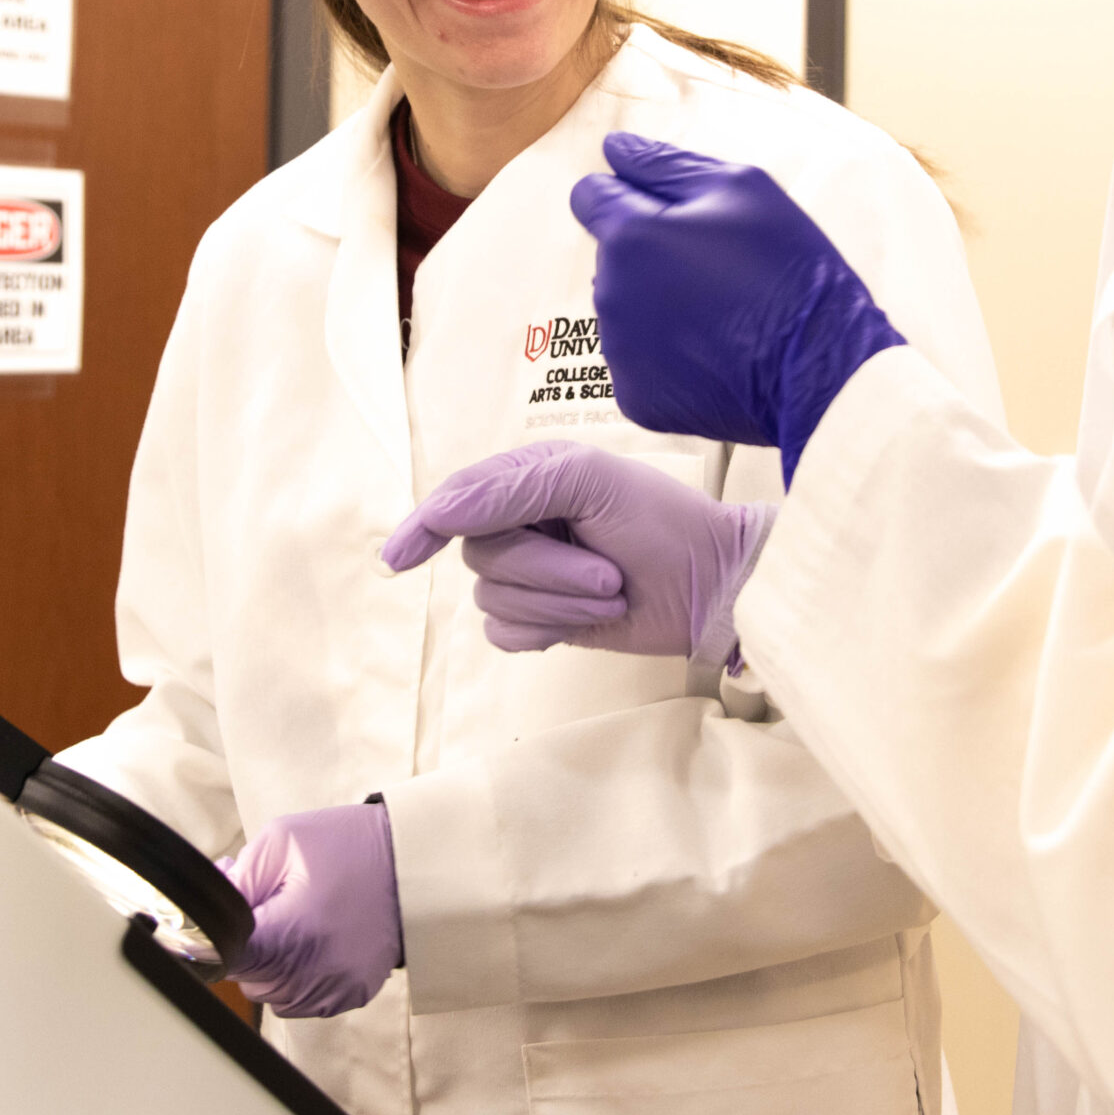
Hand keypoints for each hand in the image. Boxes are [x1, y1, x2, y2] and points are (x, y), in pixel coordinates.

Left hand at [224, 803, 400, 1017]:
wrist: (413, 862)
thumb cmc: (348, 845)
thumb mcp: (281, 841)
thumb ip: (236, 881)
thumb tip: (206, 910)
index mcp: (291, 936)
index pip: (227, 959)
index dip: (216, 938)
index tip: (220, 920)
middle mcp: (313, 974)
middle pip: (247, 979)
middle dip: (249, 943)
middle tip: (269, 903)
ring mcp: (335, 989)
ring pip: (273, 994)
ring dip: (273, 965)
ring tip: (297, 920)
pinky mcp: (352, 994)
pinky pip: (305, 998)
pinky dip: (301, 975)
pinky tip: (318, 939)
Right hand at [384, 441, 772, 663]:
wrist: (714, 587)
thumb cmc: (664, 523)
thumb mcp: (591, 481)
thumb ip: (510, 488)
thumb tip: (440, 511)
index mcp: (527, 479)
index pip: (458, 501)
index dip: (423, 527)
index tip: (399, 560)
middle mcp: (520, 524)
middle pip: (480, 557)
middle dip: (546, 571)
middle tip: (608, 570)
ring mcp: (529, 577)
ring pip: (493, 600)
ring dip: (559, 602)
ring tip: (613, 589)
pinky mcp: (540, 622)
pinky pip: (505, 635)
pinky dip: (548, 630)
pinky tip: (589, 619)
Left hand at [571, 133, 903, 483]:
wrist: (820, 364)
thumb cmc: (786, 265)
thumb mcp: (740, 188)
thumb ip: (664, 165)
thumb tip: (612, 148)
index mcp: (628, 237)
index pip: (589, 197)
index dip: (629, 195)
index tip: (671, 212)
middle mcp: (609, 295)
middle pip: (612, 256)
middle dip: (649, 252)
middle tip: (715, 266)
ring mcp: (619, 352)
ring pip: (624, 309)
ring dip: (656, 303)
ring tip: (718, 312)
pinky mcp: (636, 397)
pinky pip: (638, 361)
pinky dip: (666, 355)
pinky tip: (711, 350)